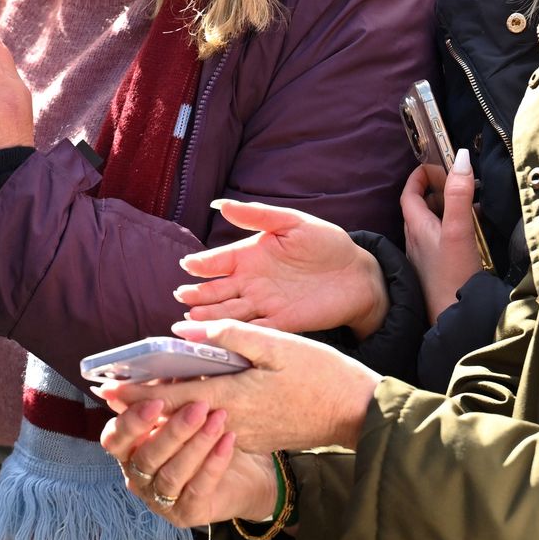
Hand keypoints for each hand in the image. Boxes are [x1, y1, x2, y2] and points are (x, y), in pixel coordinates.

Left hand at [94, 318, 379, 454]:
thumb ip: (230, 336)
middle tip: (111, 395)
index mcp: (233, 396)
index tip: (109, 389)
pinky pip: (216, 430)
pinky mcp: (257, 440)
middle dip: (143, 406)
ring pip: (195, 424)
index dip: (139, 393)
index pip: (173, 396)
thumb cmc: (321, 373)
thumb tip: (185, 332)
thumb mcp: (278, 344)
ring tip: (138, 401)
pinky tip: (185, 408)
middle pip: (177, 415)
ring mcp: (244, 435)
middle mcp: (232, 422)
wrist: (357, 413)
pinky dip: (194, 419)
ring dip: (167, 414)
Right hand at [102, 397, 286, 529]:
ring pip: (171, 474)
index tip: (156, 401)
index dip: (131, 421)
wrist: (243, 475)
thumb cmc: (204, 436)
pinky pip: (198, 488)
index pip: (113, 439)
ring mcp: (160, 501)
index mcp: (128, 450)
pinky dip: (213, 462)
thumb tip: (156, 367)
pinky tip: (229, 440)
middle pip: (146, 456)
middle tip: (199, 406)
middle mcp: (137, 478)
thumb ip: (166, 395)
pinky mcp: (187, 515)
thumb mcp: (183, 413)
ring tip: (219, 419)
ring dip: (196, 444)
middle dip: (173, 430)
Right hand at [176, 199, 388, 337]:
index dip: (202, 264)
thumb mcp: (292, 222)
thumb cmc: (325, 243)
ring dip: (211, 316)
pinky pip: (255, 329)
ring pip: (230, 312)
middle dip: (199, 294)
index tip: (187, 266)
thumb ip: (257, 215)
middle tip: (181, 296)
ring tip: (190, 317)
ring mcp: (265, 304)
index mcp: (251, 256)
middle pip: (218, 290)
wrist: (356, 274)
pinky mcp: (282, 323)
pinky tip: (221, 335)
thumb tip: (221, 204)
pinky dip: (238, 333)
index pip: (219, 261)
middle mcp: (252, 282)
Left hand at [400, 149, 484, 323]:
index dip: (420, 176)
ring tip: (474, 207)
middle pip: (422, 208)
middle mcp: (416, 241)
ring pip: (434, 225)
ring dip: (450, 212)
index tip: (436, 164)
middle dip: (440, 191)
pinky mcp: (438, 271)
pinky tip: (474, 238)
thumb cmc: (452, 277)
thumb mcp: (458, 230)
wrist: (454, 320)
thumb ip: (459, 195)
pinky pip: (443, 242)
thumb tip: (461, 157)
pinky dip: (456, 231)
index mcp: (416, 227)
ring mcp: (426, 257)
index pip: (409, 193)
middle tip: (462, 183)